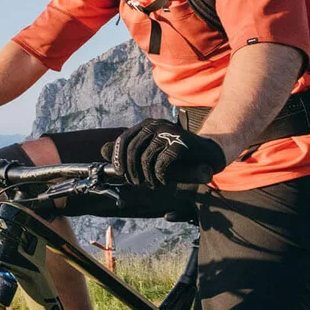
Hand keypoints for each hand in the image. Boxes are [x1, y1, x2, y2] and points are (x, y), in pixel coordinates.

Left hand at [102, 119, 227, 188]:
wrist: (207, 153)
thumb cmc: (176, 154)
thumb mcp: (150, 152)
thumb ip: (128, 151)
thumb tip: (101, 150)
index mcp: (146, 125)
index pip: (123, 140)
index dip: (119, 158)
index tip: (121, 174)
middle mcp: (156, 125)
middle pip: (132, 150)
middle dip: (131, 171)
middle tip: (136, 183)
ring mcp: (168, 132)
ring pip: (145, 159)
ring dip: (146, 176)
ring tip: (151, 184)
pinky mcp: (180, 143)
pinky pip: (161, 163)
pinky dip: (159, 176)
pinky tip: (162, 181)